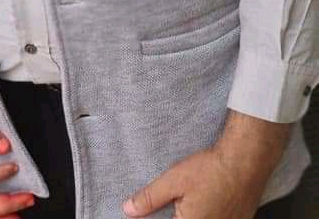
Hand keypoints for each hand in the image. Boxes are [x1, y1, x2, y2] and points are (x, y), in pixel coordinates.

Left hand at [123, 148, 264, 218]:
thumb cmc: (211, 170)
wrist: (246, 162)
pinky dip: (207, 213)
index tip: (161, 208)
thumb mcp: (174, 181)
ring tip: (195, 197)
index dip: (159, 218)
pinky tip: (206, 201)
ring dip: (190, 213)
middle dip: (175, 214)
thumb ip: (150, 198)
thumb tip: (129, 209)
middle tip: (178, 199)